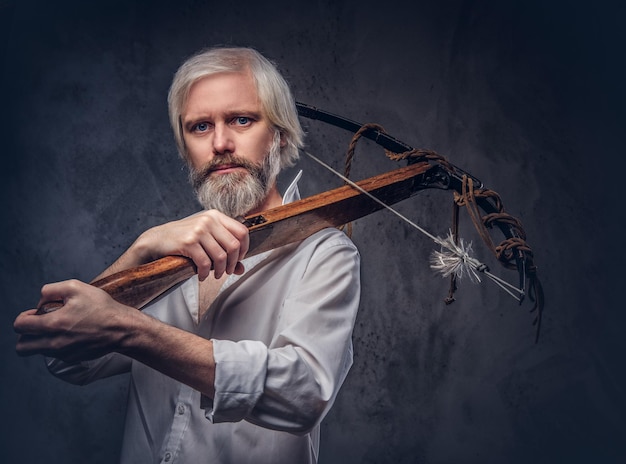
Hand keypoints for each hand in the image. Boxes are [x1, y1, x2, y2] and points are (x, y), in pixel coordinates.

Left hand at [14, 279, 133, 361]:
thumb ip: (50, 290)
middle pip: (22, 347)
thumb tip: (41, 301)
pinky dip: (58, 344)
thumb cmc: (102, 308)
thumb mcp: (76, 287)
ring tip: (60, 327)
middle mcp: (54, 343)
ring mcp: (63, 353)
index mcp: (53, 324)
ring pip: (38, 351)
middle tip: (40, 324)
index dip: (24, 317)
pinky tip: (73, 333)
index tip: (35, 314)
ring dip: (42, 339)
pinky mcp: (72, 359)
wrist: (122, 329)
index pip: (20, 326)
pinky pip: (55, 354)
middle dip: (26, 335)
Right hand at [133, 210, 249, 279]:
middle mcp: (209, 220)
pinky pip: (205, 263)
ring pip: (221, 256)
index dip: (244, 249)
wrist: (157, 239)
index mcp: (216, 216)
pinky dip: (206, 273)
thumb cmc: (184, 239)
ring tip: (214, 275)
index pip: (242, 232)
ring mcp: (198, 230)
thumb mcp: (206, 240)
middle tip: (226, 271)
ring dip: (219, 270)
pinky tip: (202, 275)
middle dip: (232, 263)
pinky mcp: (188, 242)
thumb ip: (225, 251)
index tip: (237, 259)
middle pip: (234, 245)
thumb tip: (241, 269)